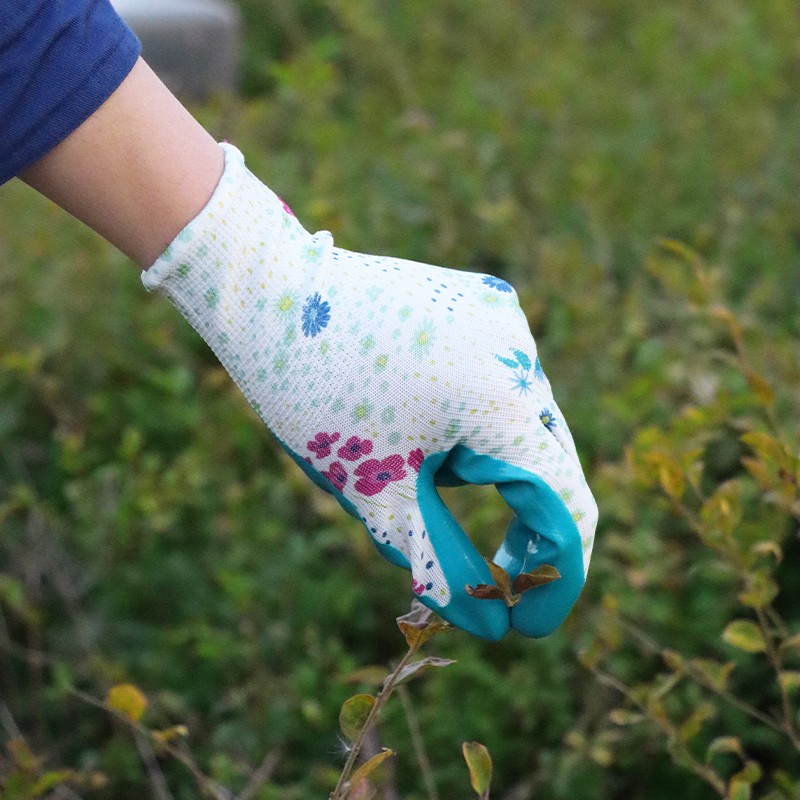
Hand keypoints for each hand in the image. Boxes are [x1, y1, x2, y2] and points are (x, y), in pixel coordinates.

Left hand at [143, 144, 596, 639]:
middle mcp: (522, 354)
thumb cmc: (314, 394)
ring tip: (429, 470)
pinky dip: (489, 420)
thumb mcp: (380, 492)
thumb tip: (494, 623)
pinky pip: (509, 381)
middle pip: (553, 466)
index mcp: (501, 403)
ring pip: (531, 422)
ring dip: (504, 469)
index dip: (557, 578)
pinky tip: (432, 419)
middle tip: (495, 579)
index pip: (567, 508)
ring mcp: (507, 322)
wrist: (272, 295)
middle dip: (531, 530)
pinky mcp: (489, 304)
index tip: (527, 623)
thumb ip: (444, 563)